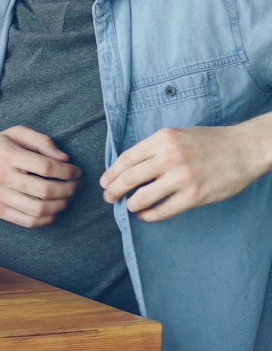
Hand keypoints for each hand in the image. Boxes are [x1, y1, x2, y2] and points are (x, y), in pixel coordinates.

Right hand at [0, 126, 80, 227]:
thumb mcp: (13, 134)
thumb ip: (40, 140)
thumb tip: (64, 158)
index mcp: (7, 155)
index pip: (46, 167)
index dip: (67, 171)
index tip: (75, 171)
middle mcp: (2, 177)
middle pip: (46, 190)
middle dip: (69, 189)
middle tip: (75, 185)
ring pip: (39, 208)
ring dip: (61, 205)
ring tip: (66, 197)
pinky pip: (28, 221)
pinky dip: (47, 218)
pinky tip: (52, 210)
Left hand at [102, 125, 269, 221]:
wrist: (245, 148)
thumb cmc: (209, 141)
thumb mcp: (176, 135)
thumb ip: (153, 148)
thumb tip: (127, 167)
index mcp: (162, 139)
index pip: (125, 159)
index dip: (111, 173)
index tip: (105, 182)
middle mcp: (169, 157)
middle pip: (128, 178)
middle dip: (113, 191)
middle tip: (109, 198)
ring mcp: (182, 178)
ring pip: (142, 197)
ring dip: (130, 205)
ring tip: (129, 207)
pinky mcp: (194, 196)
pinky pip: (162, 211)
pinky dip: (149, 215)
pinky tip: (146, 215)